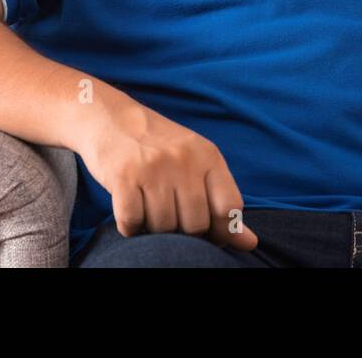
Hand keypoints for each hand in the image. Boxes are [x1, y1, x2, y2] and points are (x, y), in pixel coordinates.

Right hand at [76, 94, 259, 251]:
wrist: (111, 118)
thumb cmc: (159, 147)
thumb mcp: (197, 164)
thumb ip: (222, 203)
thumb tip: (250, 243)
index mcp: (208, 156)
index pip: (229, 207)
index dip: (221, 231)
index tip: (207, 232)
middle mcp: (184, 160)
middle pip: (196, 224)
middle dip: (184, 232)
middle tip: (171, 217)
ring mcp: (154, 167)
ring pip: (163, 227)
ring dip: (154, 229)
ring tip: (149, 210)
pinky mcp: (123, 176)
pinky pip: (132, 223)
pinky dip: (130, 227)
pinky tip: (131, 210)